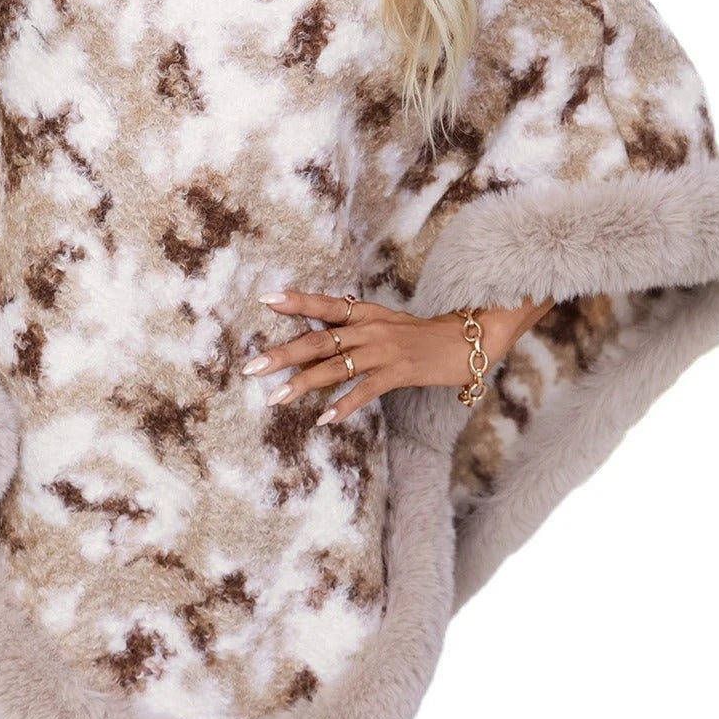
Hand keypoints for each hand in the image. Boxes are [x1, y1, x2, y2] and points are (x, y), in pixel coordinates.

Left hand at [244, 289, 553, 425]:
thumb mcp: (384, 323)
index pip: (325, 305)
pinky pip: (366, 391)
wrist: (467, 341)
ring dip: (304, 384)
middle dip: (283, 354)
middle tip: (251, 366)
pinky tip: (324, 419)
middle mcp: (369, 329)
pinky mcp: (399, 372)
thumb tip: (318, 332)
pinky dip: (344, 405)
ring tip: (276, 398)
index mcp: (365, 313)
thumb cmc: (421, 336)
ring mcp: (383, 351)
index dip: (296, 302)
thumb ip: (352, 328)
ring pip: (336, 367)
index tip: (265, 299)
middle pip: (319, 340)